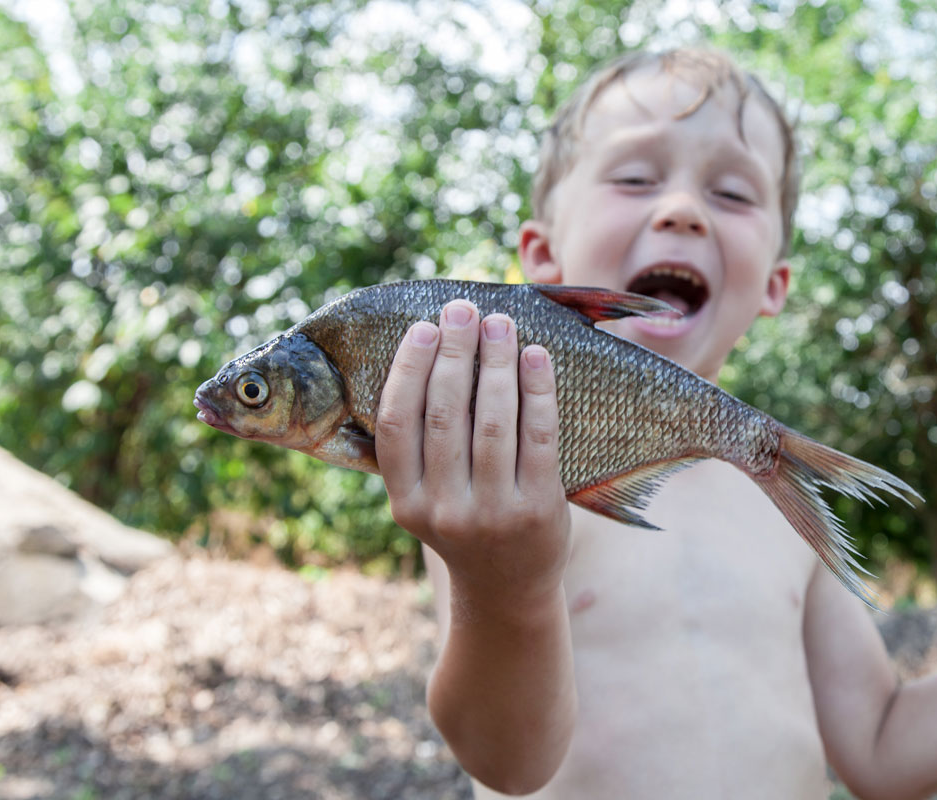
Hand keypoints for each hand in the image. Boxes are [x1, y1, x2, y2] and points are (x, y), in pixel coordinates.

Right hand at [375, 299, 571, 608]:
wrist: (508, 590)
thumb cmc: (464, 526)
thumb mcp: (425, 499)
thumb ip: (418, 447)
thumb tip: (421, 355)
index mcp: (405, 503)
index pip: (397, 423)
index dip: (409, 369)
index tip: (424, 327)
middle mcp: (444, 510)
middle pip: (446, 413)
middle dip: (456, 351)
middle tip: (465, 309)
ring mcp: (493, 512)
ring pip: (494, 420)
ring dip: (498, 362)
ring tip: (502, 322)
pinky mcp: (538, 509)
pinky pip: (538, 435)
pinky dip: (537, 390)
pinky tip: (537, 356)